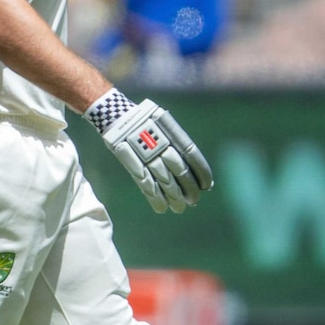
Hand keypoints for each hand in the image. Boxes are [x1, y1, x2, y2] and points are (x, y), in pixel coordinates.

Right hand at [96, 98, 213, 213]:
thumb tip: (197, 171)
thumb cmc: (147, 123)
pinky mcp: (131, 163)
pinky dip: (154, 198)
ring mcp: (145, 154)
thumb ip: (178, 146)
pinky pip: (145, 184)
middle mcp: (160, 143)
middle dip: (188, 188)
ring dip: (173, 197)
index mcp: (171, 131)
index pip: (192, 154)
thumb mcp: (165, 126)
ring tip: (179, 208)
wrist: (118, 116)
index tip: (206, 185)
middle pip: (180, 170)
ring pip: (164, 180)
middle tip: (193, 201)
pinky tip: (162, 207)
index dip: (201, 171)